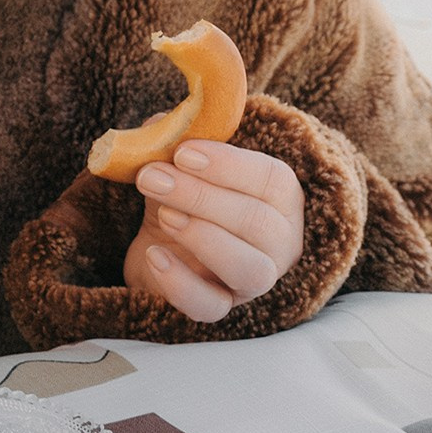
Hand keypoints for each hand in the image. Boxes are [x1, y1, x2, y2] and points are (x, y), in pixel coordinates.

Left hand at [124, 140, 304, 322]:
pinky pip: (210, 307)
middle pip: (259, 224)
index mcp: (279, 199)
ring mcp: (252, 281)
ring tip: (164, 215)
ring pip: (249, 269)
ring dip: (203, 238)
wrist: (157, 247)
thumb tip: (160, 125)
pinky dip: (181, 284)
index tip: (183, 152)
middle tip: (152, 177)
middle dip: (202, 197)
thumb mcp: (177, 164)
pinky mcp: (218, 306)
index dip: (229, 165)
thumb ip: (174, 139)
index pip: (273, 180)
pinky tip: (154, 255)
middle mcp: (278, 243)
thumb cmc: (179, 197)